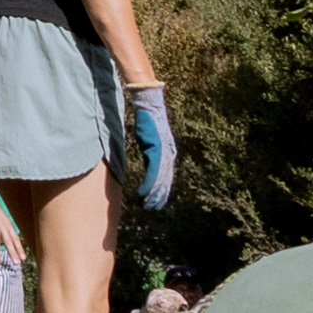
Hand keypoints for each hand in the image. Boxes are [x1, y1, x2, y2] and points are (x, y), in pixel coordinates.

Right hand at [126, 86, 176, 209]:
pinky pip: (154, 173)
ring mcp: (164, 153)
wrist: (149, 104)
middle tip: (152, 208)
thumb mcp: (151, 138)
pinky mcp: (157, 150)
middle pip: (165, 181)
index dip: (161, 190)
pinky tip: (143, 194)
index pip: (166, 176)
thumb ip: (151, 150)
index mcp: (169, 152)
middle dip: (158, 196)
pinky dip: (149, 185)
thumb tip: (148, 158)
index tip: (156, 201)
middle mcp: (169, 154)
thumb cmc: (148, 119)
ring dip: (153, 195)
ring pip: (160, 180)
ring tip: (146, 205)